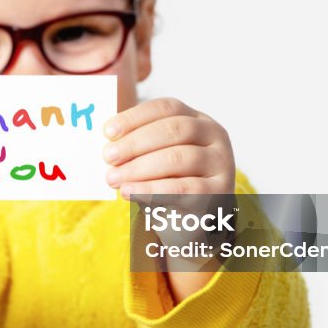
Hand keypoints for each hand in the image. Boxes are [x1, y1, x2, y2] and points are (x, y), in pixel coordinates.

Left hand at [102, 98, 234, 198]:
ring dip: (140, 168)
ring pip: (178, 158)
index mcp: (197, 119)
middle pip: (174, 130)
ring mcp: (221, 163)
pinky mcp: (219, 192)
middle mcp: (214, 135)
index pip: (167, 108)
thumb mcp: (154, 157)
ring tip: (113, 178)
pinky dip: (152, 190)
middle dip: (136, 143)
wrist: (192, 219)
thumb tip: (107, 142)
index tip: (107, 131)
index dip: (135, 117)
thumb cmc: (168, 181)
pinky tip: (130, 192)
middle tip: (108, 156)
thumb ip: (137, 145)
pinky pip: (183, 188)